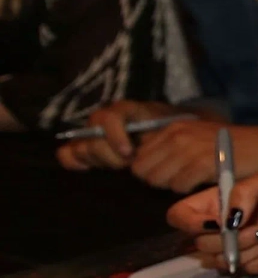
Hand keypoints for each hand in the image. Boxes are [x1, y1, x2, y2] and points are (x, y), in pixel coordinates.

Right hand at [54, 100, 180, 171]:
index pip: (109, 118)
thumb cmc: (169, 129)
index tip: (129, 153)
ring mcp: (91, 133)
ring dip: (100, 160)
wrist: (169, 131)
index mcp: (123, 110)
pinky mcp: (85, 146)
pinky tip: (89, 168)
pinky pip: (67, 153)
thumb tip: (145, 142)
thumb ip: (157, 132)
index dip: (115, 136)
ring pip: (80, 148)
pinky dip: (74, 161)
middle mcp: (103, 119)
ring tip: (119, 163)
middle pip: (93, 139)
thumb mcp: (170, 126)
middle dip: (110, 156)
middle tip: (128, 162)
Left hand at [129, 121, 257, 192]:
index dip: (149, 171)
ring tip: (193, 181)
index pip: (137, 159)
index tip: (169, 175)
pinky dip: (189, 190)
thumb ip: (169, 148)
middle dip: (157, 181)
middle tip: (181, 181)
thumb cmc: (231, 147)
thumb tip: (141, 165)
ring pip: (158, 180)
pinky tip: (204, 182)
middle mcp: (177, 135)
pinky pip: (178, 186)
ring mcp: (188, 148)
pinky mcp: (202, 163)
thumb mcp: (195, 138)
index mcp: (172, 128)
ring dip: (173, 186)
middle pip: (142, 171)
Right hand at [168, 169, 257, 274]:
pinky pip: (246, 270)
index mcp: (218, 199)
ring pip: (222, 262)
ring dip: (252, 249)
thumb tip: (226, 219)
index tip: (217, 224)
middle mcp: (221, 224)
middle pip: (199, 245)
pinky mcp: (254, 262)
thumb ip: (245, 192)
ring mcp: (237, 246)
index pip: (179, 216)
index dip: (189, 224)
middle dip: (232, 240)